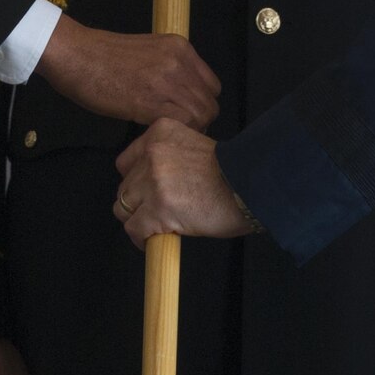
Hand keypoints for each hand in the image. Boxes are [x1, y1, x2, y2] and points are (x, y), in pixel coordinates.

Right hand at [34, 14, 219, 128]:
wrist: (75, 55)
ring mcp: (166, 80)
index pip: (212, 86)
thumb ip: (169, 70)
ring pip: (200, 117)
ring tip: (164, 134)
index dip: (202, 105)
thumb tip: (180, 98)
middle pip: (210, 105)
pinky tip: (152, 134)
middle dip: (198, 123)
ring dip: (185, 131)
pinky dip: (170, 135)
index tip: (186, 116)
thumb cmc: (102, 56)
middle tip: (176, 131)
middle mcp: (179, 62)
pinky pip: (179, 125)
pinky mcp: (150, 100)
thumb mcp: (148, 53)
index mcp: (180, 48)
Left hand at [113, 118, 256, 248]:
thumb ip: (169, 156)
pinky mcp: (158, 209)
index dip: (136, 181)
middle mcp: (151, 154)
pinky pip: (134, 228)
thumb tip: (151, 181)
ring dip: (138, 219)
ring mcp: (153, 181)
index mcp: (160, 133)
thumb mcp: (193, 146)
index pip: (127, 162)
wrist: (250, 186)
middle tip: (155, 212)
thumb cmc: (232, 172)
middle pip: (124, 186)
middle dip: (138, 202)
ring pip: (124, 207)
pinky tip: (154, 240)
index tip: (147, 192)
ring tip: (156, 226)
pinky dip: (141, 239)